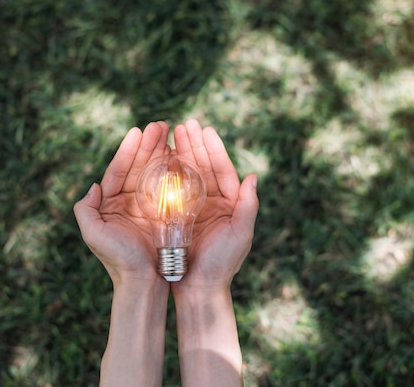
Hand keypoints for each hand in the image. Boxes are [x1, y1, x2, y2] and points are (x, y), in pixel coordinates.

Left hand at [73, 121, 170, 284]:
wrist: (143, 283)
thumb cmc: (118, 260)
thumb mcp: (94, 235)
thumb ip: (85, 210)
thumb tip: (94, 186)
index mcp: (109, 204)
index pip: (117, 170)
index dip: (127, 150)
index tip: (137, 131)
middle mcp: (127, 202)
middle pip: (137, 166)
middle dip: (148, 145)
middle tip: (160, 124)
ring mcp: (146, 206)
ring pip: (153, 173)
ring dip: (161, 152)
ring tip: (171, 133)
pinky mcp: (164, 213)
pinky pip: (168, 187)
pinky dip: (173, 171)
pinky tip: (179, 154)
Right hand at [172, 119, 258, 289]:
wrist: (199, 289)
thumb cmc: (222, 264)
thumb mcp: (240, 235)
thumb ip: (249, 206)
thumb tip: (253, 176)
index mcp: (230, 204)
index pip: (222, 170)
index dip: (213, 149)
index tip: (204, 129)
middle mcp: (213, 202)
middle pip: (204, 167)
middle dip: (194, 145)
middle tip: (184, 124)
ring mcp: (194, 208)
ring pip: (187, 174)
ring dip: (180, 153)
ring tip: (171, 133)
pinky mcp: (177, 216)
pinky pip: (172, 190)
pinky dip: (167, 173)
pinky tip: (160, 158)